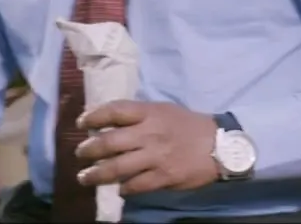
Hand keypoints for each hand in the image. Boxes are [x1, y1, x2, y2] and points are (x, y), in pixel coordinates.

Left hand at [74, 100, 220, 194]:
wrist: (220, 145)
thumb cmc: (189, 125)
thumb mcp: (163, 110)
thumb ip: (139, 115)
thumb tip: (110, 121)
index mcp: (149, 113)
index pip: (114, 110)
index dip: (93, 116)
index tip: (81, 122)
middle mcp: (149, 133)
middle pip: (109, 141)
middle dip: (89, 150)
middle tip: (79, 154)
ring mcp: (156, 156)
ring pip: (118, 167)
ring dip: (97, 174)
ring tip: (85, 177)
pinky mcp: (164, 176)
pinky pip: (137, 185)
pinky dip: (124, 188)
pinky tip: (118, 189)